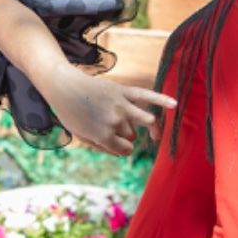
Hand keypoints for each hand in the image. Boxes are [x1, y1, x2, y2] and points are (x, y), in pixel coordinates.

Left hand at [44, 68, 174, 155]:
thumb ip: (103, 147)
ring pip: (146, 121)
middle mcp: (115, 121)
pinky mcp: (123, 91)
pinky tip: (174, 105)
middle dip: (124, 134)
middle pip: (132, 134)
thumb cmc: (71, 113)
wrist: (64, 86)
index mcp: (103, 135)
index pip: (125, 150)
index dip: (120, 148)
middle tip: (109, 125)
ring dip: (151, 128)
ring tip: (154, 134)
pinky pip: (147, 95)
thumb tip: (126, 151)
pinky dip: (162, 99)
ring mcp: (121, 105)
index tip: (112, 143)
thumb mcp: (81, 136)